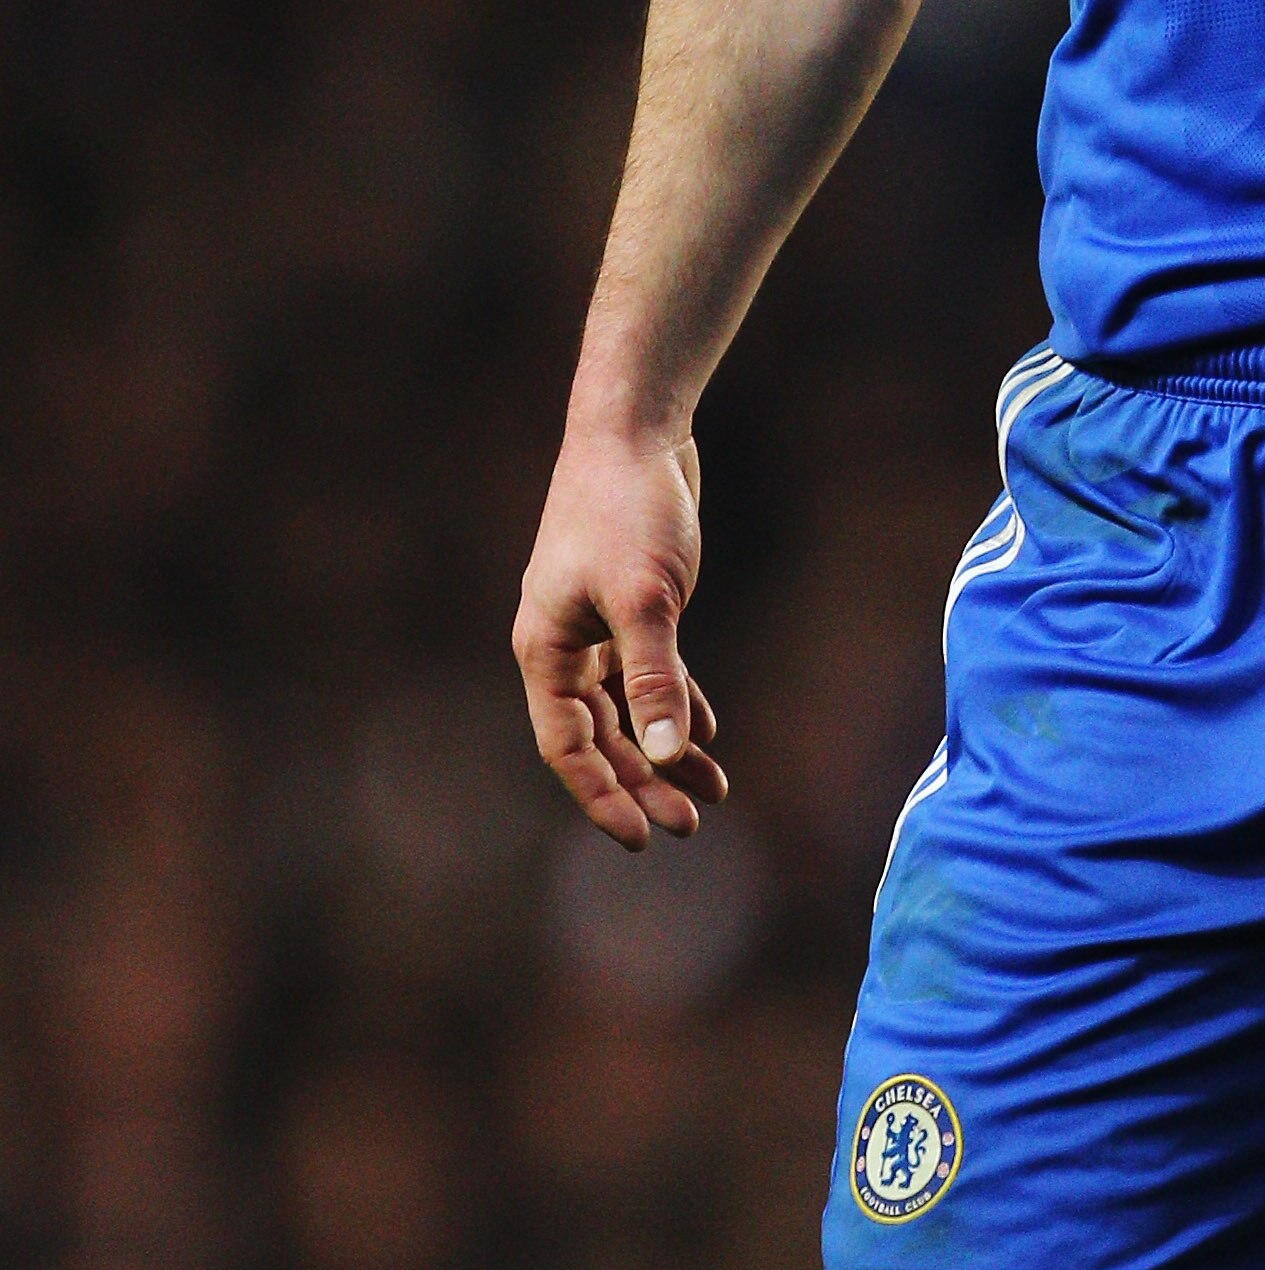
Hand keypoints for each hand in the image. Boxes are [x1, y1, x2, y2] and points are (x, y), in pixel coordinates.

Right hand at [513, 422, 730, 848]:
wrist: (635, 432)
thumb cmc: (627, 510)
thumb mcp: (646, 600)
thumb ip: (654, 678)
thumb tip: (664, 753)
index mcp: (546, 650)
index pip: (568, 746)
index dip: (603, 795)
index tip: (644, 837)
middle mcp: (562, 644)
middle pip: (600, 737)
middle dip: (643, 782)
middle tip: (690, 824)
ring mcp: (594, 625)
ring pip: (626, 708)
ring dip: (664, 749)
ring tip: (713, 791)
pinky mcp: (630, 606)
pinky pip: (646, 674)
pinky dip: (674, 704)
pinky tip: (707, 734)